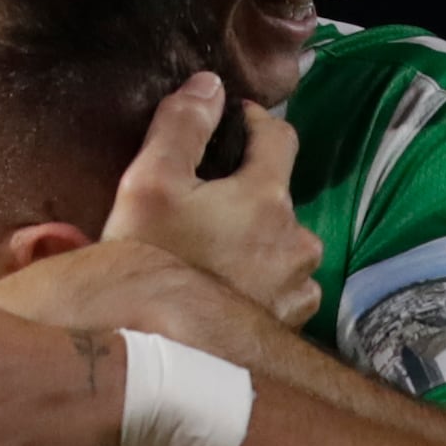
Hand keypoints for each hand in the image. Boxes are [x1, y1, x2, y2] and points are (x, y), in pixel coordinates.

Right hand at [0, 81, 311, 333]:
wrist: (160, 359)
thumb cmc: (151, 267)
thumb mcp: (149, 184)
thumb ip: (181, 126)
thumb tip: (209, 85)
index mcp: (268, 199)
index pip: (280, 136)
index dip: (254, 123)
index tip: (229, 125)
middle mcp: (296, 243)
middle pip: (278, 198)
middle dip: (247, 195)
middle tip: (202, 207)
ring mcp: (296, 290)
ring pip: (281, 247)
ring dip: (255, 243)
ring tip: (211, 256)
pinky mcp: (288, 328)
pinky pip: (280, 291)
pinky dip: (258, 284)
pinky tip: (225, 292)